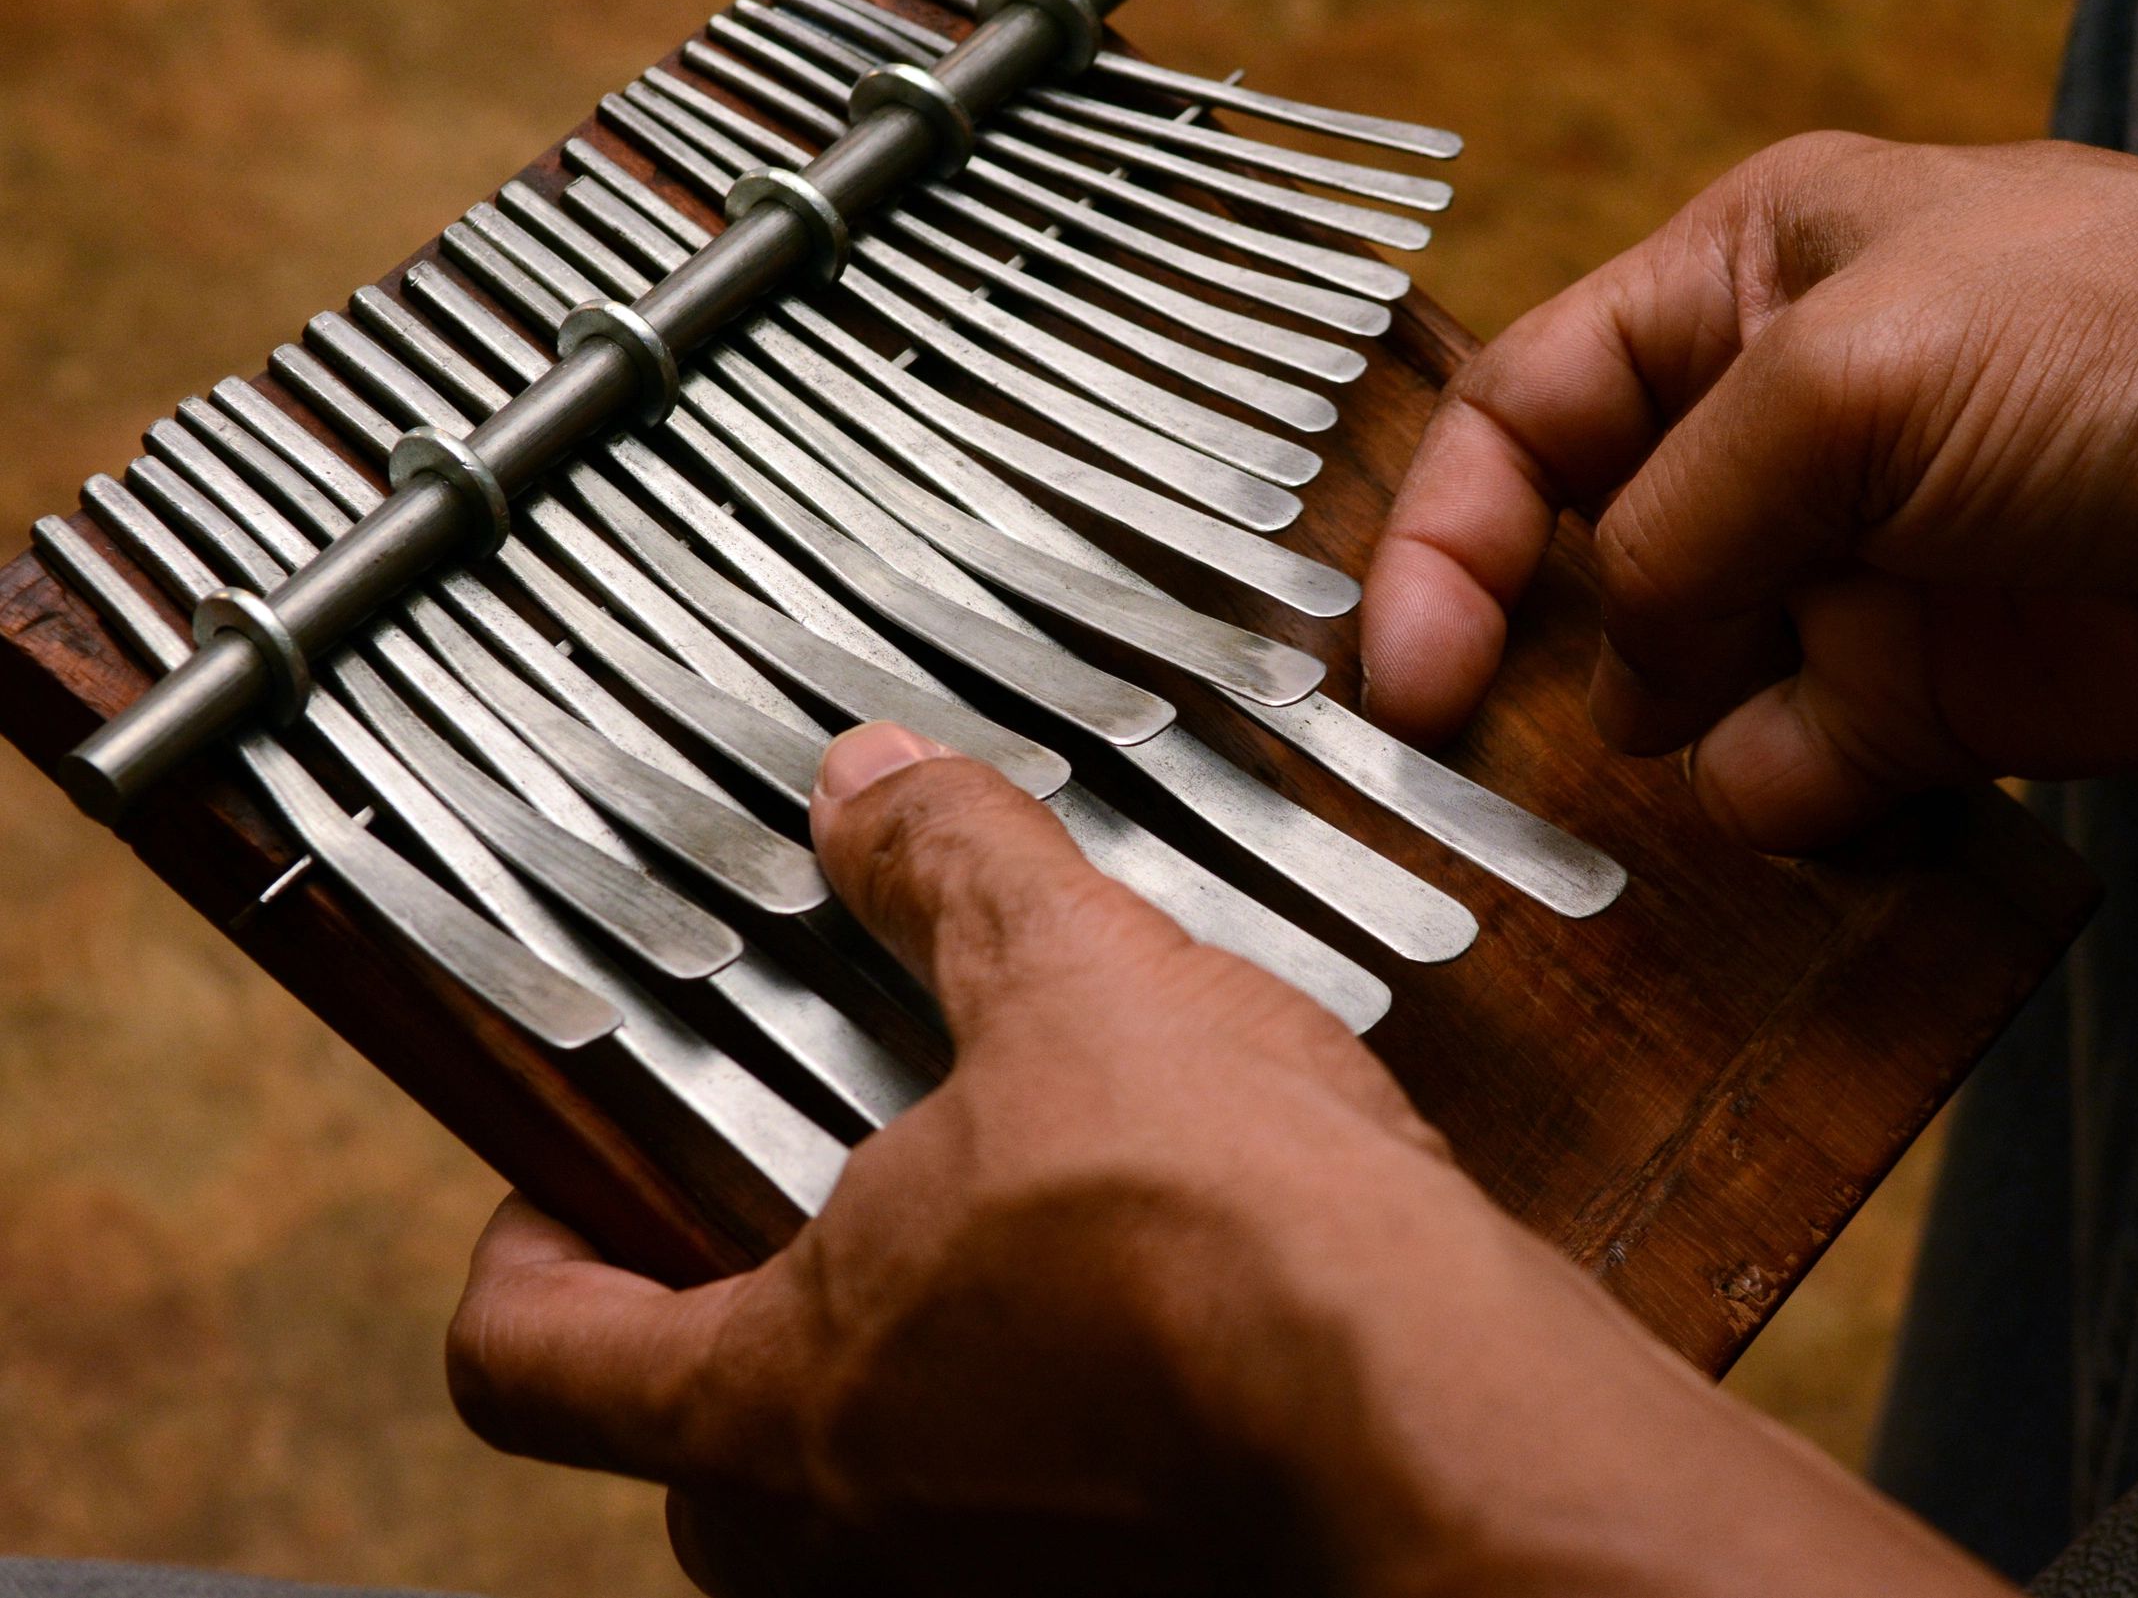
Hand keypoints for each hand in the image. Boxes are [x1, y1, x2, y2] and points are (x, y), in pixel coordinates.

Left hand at [445, 724, 2010, 1596]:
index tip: (582, 1167)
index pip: (521, 1359)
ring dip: (907, 1363)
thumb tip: (872, 784)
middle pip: (693, 1437)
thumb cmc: (1229, 1243)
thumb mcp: (1069, 989)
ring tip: (1015, 1219)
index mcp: (766, 1406)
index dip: (527, 1245)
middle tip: (833, 1173)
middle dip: (748, 1298)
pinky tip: (1142, 1303)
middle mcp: (842, 1550)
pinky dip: (1034, 1421)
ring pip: (861, 1493)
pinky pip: (1008, 1520)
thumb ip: (946, 871)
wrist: (1448, 1424)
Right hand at [1364, 135, 2137, 849]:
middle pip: (1572, 565)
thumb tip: (1616, 683)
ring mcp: (1838, 577)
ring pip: (1663, 693)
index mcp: (1730, 295)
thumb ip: (1676, 525)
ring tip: (1659, 766)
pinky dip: (1767, 804)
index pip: (1523, 420)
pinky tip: (1810, 787)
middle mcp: (1767, 438)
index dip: (1441, 540)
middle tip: (1451, 757)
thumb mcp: (1848, 375)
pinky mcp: (1915, 702)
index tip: (1402, 671)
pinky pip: (1778, 778)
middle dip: (1512, 656)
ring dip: (1644, 745)